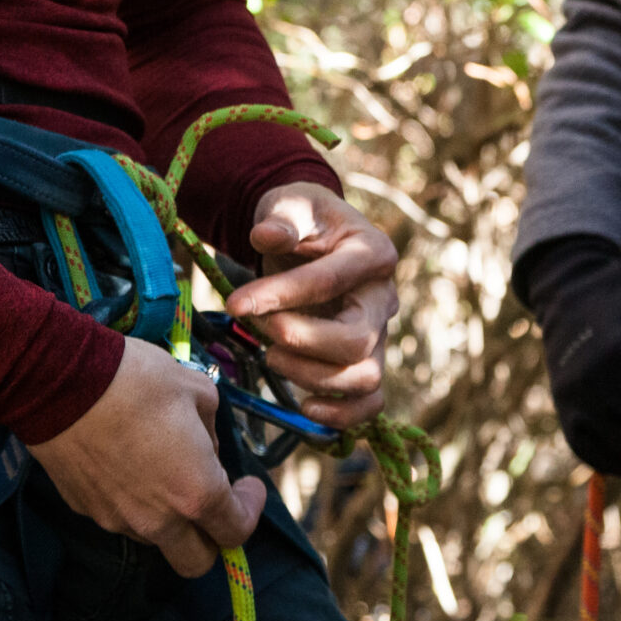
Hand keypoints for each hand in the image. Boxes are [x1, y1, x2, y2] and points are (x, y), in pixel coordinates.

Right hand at [29, 337, 265, 577]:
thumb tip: (207, 451)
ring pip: (156, 540)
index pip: (236, 531)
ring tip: (163, 471)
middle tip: (211, 499)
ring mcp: (117, 520)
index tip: (247, 486)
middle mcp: (158, 520)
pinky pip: (120, 519)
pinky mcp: (86, 511)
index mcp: (195, 493)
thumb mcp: (198, 392)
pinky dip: (133, 504)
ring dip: (170, 519)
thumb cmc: (138, 382)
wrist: (59, 383)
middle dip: (211, 538)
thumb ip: (213, 431)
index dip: (249, 509)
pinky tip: (128, 464)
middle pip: (196, 561)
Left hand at [223, 182, 399, 427]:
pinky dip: (342, 415)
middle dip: (300, 342)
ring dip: (312, 377)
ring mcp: (380, 334)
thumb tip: (265, 235)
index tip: (234, 303)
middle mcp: (385, 298)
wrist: (314, 235)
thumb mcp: (290, 205)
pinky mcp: (366, 360)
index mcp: (373, 253)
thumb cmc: (301, 219)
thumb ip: (282, 219)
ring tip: (273, 357)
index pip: (329, 282)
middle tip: (262, 329)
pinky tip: (304, 408)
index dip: (280, 296)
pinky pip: (370, 402)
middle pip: (356, 341)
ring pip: (364, 377)